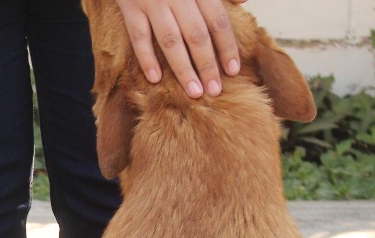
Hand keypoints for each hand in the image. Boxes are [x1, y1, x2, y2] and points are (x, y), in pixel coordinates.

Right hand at [115, 0, 246, 95]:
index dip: (226, 46)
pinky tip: (155, 78)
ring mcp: (153, 1)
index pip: (217, 21)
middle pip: (196, 35)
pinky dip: (146, 58)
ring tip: (193, 91)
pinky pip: (139, 36)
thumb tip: (244, 1)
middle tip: (214, 90)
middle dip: (207, 65)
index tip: (233, 71)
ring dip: (183, 69)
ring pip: (171, 41)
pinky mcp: (130, 6)